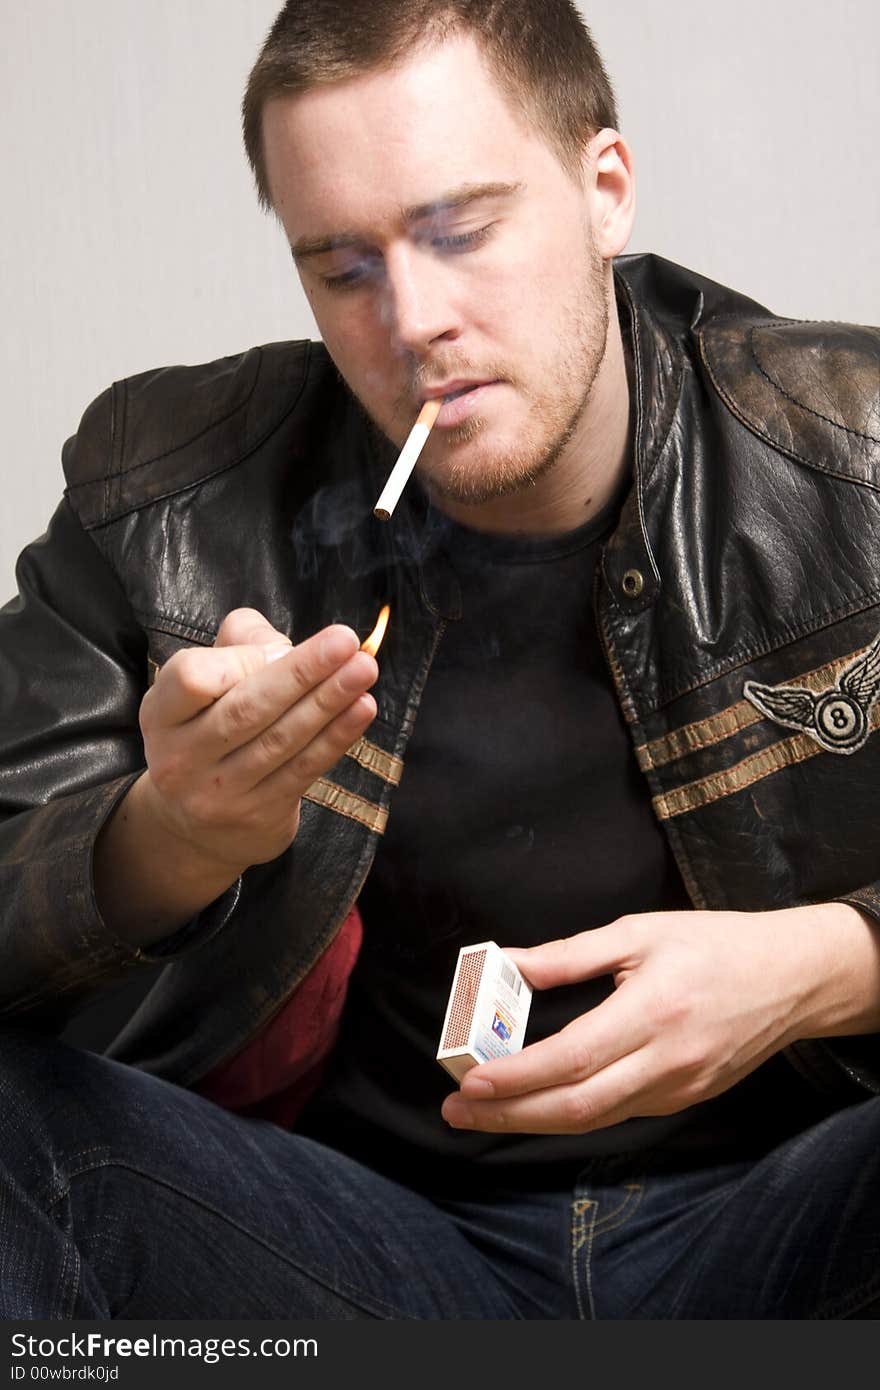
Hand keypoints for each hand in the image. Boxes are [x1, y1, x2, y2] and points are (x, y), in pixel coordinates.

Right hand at [137, 606, 377, 875]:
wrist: (194, 827)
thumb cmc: (208, 729)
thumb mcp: (201, 686)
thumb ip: (239, 645)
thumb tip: (283, 645)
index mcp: (161, 712)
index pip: (192, 678)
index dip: (240, 659)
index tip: (279, 647)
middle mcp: (182, 756)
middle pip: (247, 709)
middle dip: (302, 672)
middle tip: (346, 642)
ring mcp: (219, 792)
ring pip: (281, 740)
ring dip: (329, 701)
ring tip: (364, 670)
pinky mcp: (258, 815)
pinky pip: (304, 769)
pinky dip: (337, 736)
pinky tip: (362, 708)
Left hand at [441, 904, 879, 1134]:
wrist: (791, 978)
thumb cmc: (713, 944)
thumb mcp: (639, 932)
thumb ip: (569, 955)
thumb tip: (506, 963)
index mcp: (652, 1012)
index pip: (572, 1058)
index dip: (517, 1077)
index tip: (469, 1080)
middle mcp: (666, 1061)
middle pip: (577, 1107)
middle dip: (509, 1114)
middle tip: (456, 1110)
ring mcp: (678, 1088)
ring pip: (595, 1119)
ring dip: (532, 1120)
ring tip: (482, 1112)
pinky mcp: (684, 1099)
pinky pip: (618, 1113)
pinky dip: (571, 1112)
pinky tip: (536, 1103)